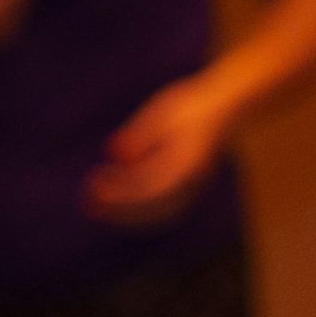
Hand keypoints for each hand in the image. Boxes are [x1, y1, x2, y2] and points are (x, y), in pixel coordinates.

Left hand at [86, 76, 235, 225]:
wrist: (228, 106)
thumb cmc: (194, 104)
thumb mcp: (165, 111)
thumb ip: (141, 132)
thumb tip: (115, 151)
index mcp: (189, 161)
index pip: (150, 186)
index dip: (120, 191)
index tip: (95, 182)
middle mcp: (192, 180)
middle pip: (150, 206)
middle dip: (117, 207)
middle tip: (88, 201)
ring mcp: (191, 187)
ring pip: (154, 212)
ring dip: (122, 211)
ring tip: (93, 202)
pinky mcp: (186, 189)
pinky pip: (158, 208)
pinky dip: (133, 208)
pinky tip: (110, 197)